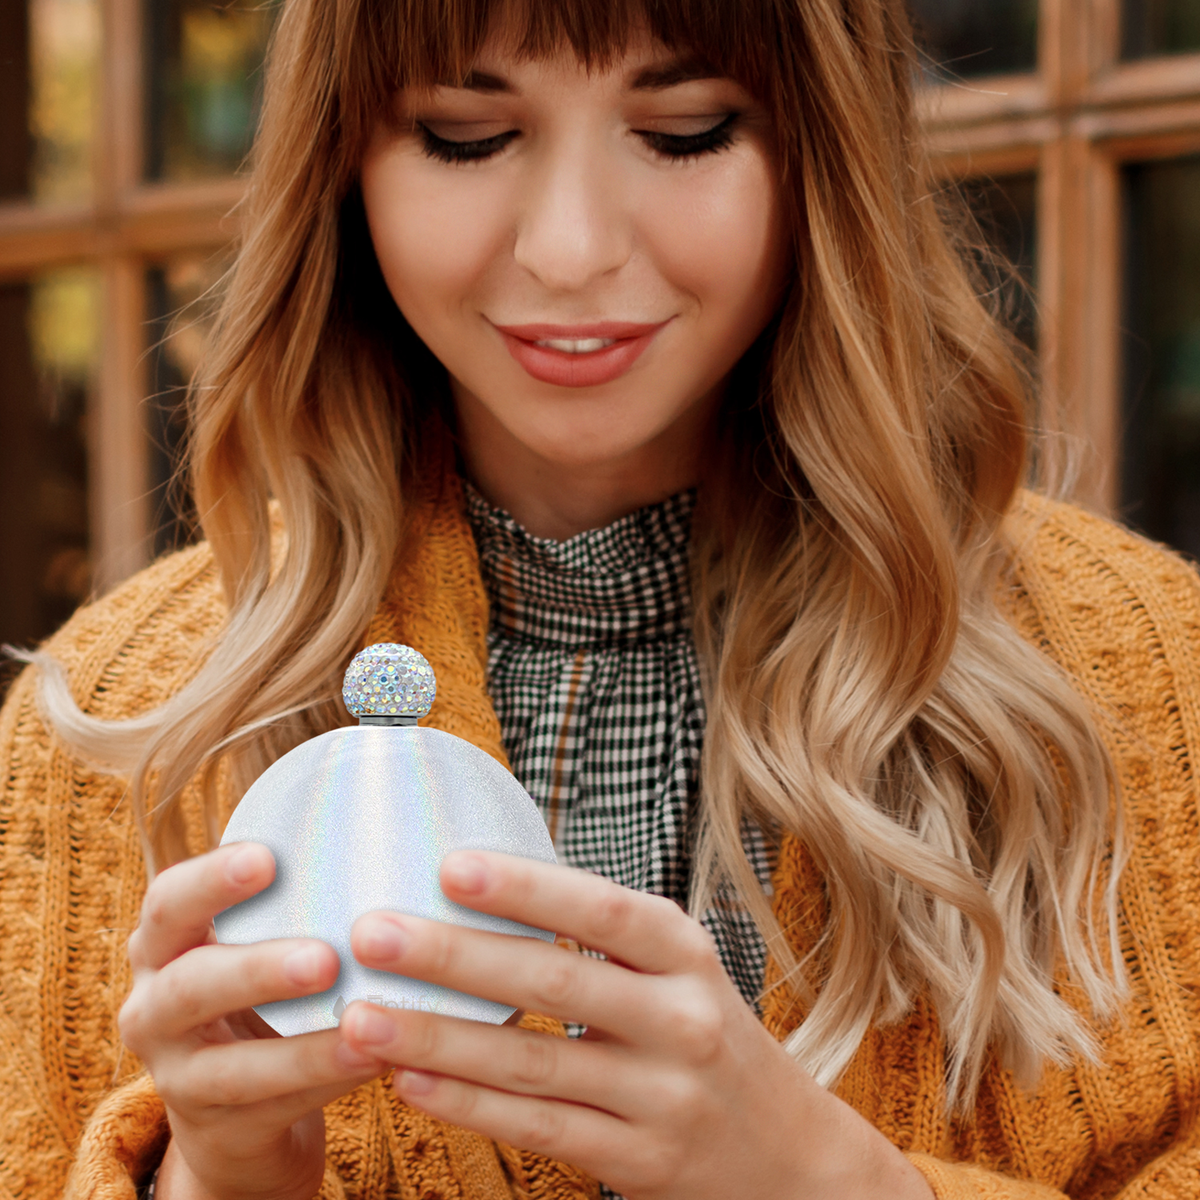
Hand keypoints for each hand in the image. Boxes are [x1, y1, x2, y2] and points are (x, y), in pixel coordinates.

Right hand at [119, 843, 387, 1199]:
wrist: (235, 1112)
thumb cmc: (260, 995)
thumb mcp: (256, 942)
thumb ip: (296, 897)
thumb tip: (394, 823)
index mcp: (165, 947)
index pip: (169, 903)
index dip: (210, 879)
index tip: (268, 857)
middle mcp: (155, 1009)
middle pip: (190, 986)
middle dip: (257, 969)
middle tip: (325, 958)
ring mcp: (179, 1078)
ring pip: (232, 1067)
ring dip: (305, 1046)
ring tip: (365, 1022)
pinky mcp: (216, 1130)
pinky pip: (274, 1108)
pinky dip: (328, 1080)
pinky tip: (379, 1058)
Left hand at [339, 851, 932, 1199]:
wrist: (786, 1152)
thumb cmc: (705, 1035)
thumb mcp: (677, 971)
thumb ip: (604, 934)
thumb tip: (488, 882)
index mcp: (683, 953)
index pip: (599, 909)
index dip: (526, 887)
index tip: (450, 865)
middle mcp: (679, 1019)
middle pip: (553, 981)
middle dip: (454, 956)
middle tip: (373, 933)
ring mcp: (660, 1096)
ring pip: (531, 1063)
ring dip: (437, 1037)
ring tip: (362, 1017)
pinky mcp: (638, 1160)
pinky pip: (538, 1127)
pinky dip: (467, 1104)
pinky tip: (410, 1080)